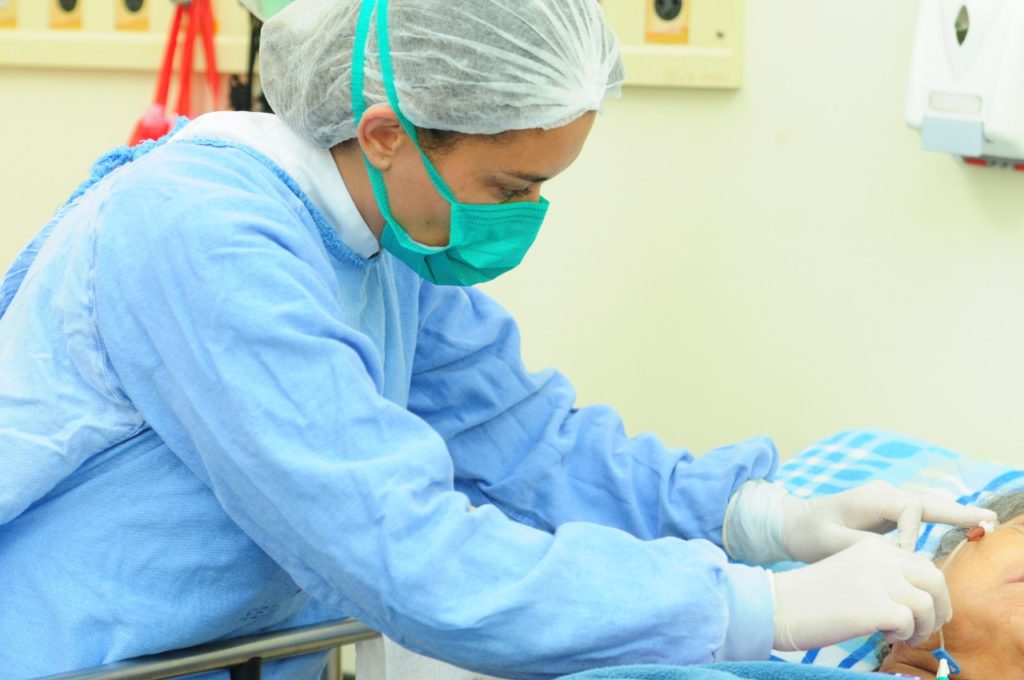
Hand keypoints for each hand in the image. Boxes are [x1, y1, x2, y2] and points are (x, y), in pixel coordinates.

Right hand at [772, 537, 951, 650]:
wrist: (780, 605)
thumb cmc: (814, 596)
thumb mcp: (853, 571)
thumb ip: (883, 574)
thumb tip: (922, 595)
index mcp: (874, 546)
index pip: (921, 563)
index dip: (930, 591)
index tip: (924, 611)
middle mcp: (881, 557)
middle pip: (935, 579)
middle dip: (939, 607)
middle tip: (926, 628)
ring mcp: (880, 580)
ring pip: (928, 605)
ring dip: (921, 627)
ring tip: (900, 635)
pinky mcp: (877, 606)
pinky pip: (910, 624)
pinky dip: (901, 635)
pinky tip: (882, 635)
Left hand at [782, 480, 996, 562]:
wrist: (794, 524)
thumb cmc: (809, 535)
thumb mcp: (832, 542)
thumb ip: (865, 546)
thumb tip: (898, 554)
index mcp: (871, 498)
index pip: (910, 510)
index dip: (913, 534)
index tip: (904, 556)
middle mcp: (883, 495)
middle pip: (928, 501)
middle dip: (957, 512)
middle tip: (989, 519)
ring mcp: (887, 501)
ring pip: (928, 506)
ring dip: (955, 514)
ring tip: (986, 521)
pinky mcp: (888, 512)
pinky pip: (919, 515)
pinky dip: (942, 519)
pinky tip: (964, 524)